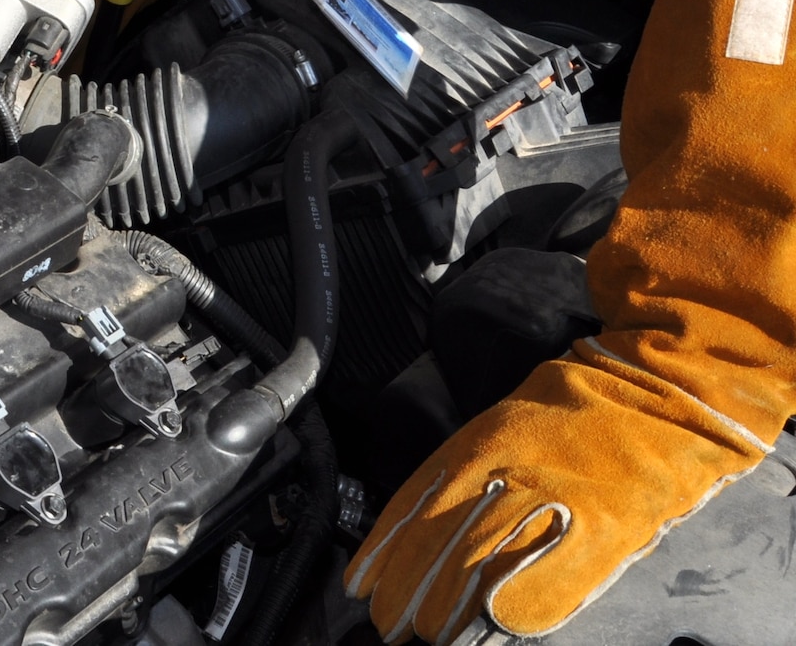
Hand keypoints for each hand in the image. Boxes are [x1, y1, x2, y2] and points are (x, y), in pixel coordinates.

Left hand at [347, 338, 767, 642]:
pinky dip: (519, 606)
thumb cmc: (577, 413)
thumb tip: (423, 523)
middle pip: (438, 539)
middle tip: (388, 622)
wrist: (655, 395)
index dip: (383, 549)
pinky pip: (551, 576)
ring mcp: (553, 501)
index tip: (361, 583)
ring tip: (425, 632)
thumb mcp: (505, 426)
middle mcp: (506, 471)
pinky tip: (494, 627)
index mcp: (478, 444)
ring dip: (448, 605)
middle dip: (407, 587)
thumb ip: (467, 471)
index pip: (412, 504)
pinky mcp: (601, 530)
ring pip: (482, 561)